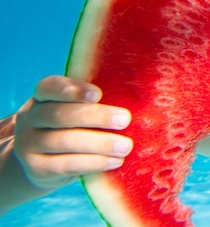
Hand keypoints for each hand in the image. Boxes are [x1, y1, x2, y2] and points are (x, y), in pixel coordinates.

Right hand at [12, 75, 132, 189]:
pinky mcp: (36, 168)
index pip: (50, 87)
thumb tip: (136, 98)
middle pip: (60, 114)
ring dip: (99, 144)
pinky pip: (66, 165)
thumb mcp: (77, 109)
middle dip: (95, 117)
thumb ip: (94, 102)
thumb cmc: (73, 126)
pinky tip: (115, 161)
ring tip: (126, 146)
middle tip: (125, 119)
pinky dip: (93, 163)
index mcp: (42, 96)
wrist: (43, 162)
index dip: (72, 90)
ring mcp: (28, 143)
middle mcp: (30, 117)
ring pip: (64, 141)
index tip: (98, 94)